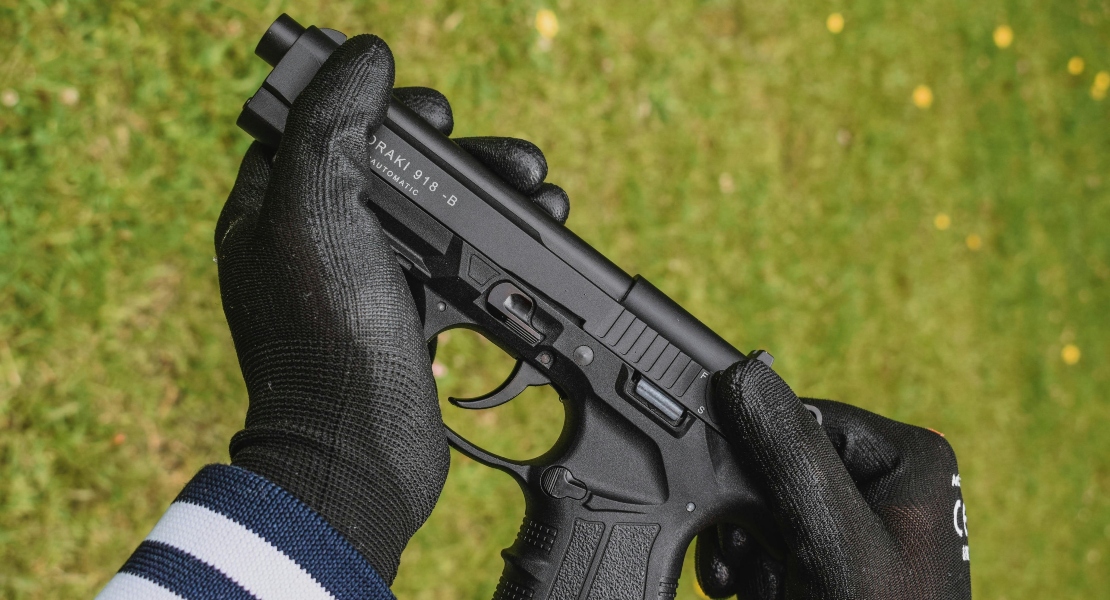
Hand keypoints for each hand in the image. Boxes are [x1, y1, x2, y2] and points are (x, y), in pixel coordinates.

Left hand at [215, 36, 568, 581]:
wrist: (357, 455)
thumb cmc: (326, 339)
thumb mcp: (315, 215)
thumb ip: (331, 126)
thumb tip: (362, 56)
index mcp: (277, 210)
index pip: (328, 128)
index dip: (383, 109)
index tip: (434, 112)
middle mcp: (321, 243)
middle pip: (399, 172)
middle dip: (466, 160)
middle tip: (516, 161)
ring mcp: (369, 285)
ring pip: (438, 219)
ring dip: (496, 203)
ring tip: (543, 198)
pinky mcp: (412, 323)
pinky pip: (461, 270)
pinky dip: (499, 254)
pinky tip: (532, 248)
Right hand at [696, 359, 970, 598]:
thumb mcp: (829, 539)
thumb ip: (790, 453)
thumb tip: (742, 373)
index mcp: (908, 457)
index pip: (800, 418)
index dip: (759, 462)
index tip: (755, 518)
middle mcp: (891, 480)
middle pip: (778, 463)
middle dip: (755, 519)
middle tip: (760, 565)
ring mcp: (866, 521)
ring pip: (768, 504)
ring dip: (750, 549)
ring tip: (768, 587)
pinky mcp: (842, 557)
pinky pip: (776, 538)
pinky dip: (757, 567)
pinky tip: (765, 593)